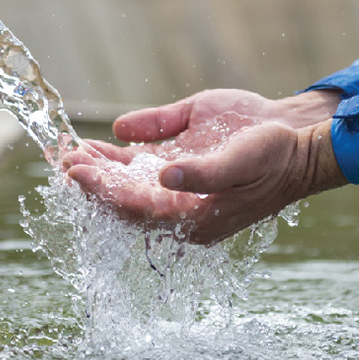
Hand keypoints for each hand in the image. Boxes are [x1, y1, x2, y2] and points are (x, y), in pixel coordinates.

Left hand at [62, 89, 346, 243]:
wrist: (297, 143)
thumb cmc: (275, 152)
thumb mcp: (242, 160)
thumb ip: (203, 172)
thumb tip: (163, 175)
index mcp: (195, 217)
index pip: (137, 209)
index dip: (104, 191)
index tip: (76, 171)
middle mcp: (181, 211)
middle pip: (124, 203)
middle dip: (92, 183)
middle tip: (61, 159)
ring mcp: (178, 192)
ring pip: (127, 188)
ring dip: (98, 172)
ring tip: (67, 151)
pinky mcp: (180, 172)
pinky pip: (139, 172)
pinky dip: (114, 161)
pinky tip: (93, 147)